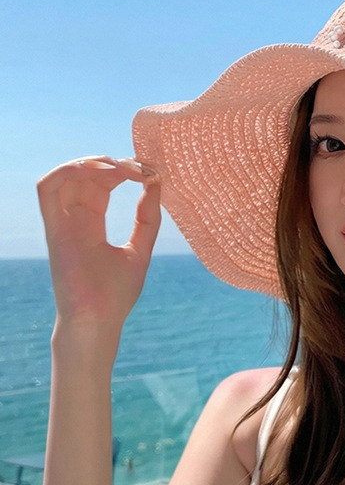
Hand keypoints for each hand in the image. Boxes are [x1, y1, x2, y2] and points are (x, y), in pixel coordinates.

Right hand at [37, 156, 161, 328]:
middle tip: (141, 167)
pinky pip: (47, 189)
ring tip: (122, 167)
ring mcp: (62, 223)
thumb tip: (156, 184)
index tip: (151, 171)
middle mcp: (74, 220)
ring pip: (66, 176)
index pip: (102, 185)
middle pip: (86, 176)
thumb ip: (147, 218)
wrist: (99, 321)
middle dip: (114, 164)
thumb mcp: (140, 249)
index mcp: (92, 224)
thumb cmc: (116, 295)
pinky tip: (99, 170)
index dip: (124, 171)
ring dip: (92, 163)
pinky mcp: (54, 230)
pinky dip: (67, 170)